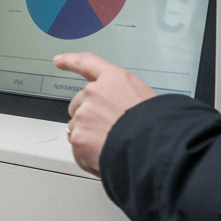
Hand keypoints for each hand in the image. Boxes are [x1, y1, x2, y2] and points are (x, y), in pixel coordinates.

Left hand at [54, 53, 156, 176]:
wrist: (159, 149)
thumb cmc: (160, 128)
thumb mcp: (147, 102)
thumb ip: (124, 101)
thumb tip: (118, 115)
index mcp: (115, 80)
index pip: (88, 63)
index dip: (71, 61)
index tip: (59, 60)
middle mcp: (95, 92)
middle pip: (79, 104)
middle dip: (89, 119)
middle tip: (110, 133)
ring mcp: (84, 114)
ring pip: (77, 129)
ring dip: (90, 140)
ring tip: (114, 148)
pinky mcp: (79, 137)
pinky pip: (79, 152)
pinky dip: (90, 160)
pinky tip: (107, 160)